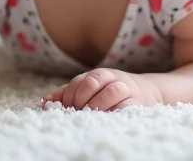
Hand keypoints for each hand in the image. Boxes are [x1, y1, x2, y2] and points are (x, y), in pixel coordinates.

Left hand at [42, 68, 162, 111]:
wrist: (147, 92)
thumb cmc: (111, 92)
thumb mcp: (91, 89)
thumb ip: (69, 94)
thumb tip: (45, 101)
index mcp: (99, 75)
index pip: (81, 80)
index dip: (71, 94)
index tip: (66, 107)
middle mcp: (113, 78)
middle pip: (94, 81)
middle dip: (82, 98)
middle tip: (78, 111)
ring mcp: (127, 89)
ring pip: (112, 91)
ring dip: (98, 104)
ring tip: (91, 114)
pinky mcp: (138, 102)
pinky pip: (128, 105)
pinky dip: (116, 111)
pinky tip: (107, 117)